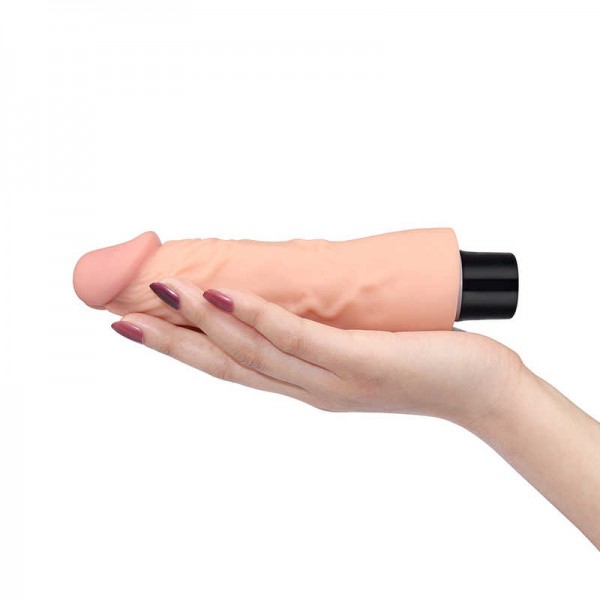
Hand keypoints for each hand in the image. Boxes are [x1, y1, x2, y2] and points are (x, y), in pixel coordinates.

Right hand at [110, 277, 524, 427]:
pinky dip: (257, 317)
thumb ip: (325, 327)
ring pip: (252, 353)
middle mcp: (308, 389)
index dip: (181, 350)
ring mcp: (331, 380)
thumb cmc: (422, 359)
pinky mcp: (359, 361)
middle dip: (170, 343)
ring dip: (203, 321)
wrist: (483, 389)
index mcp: (304, 385)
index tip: (138, 329)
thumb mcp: (359, 344)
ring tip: (164, 291)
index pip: (232, 368)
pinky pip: (299, 340)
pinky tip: (226, 295)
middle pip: (226, 366)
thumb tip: (299, 287)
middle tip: (118, 319)